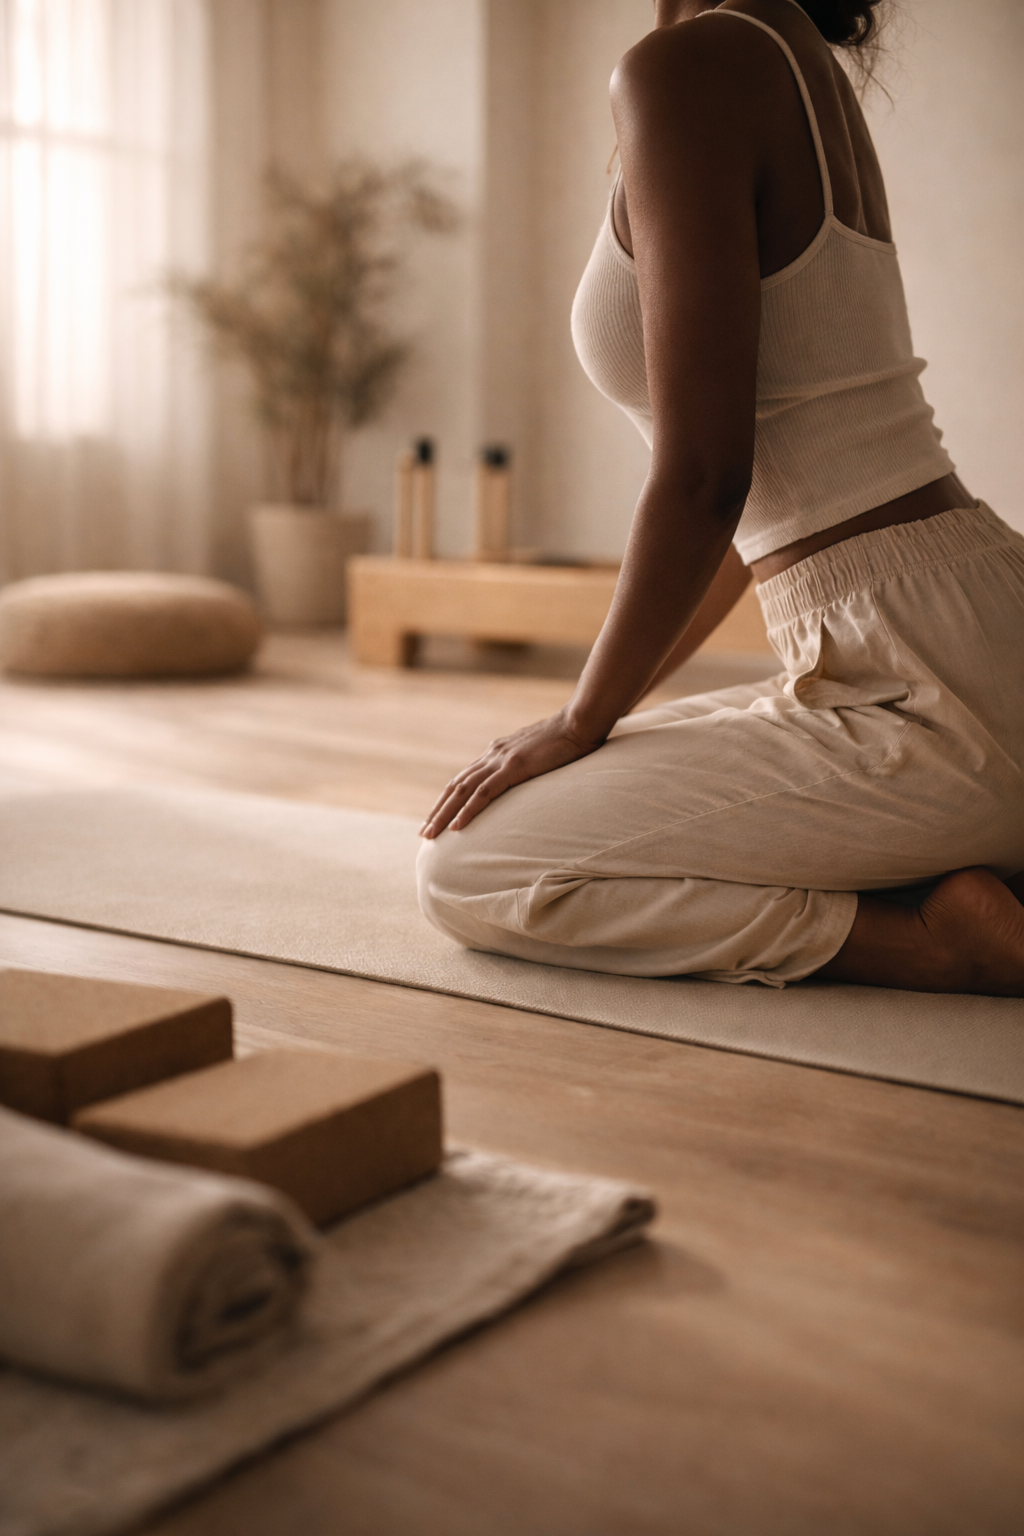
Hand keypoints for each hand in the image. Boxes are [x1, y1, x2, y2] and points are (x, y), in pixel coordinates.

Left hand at [420, 709, 600, 837]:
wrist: (580, 723)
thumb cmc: (567, 739)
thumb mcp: (539, 754)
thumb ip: (525, 765)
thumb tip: (523, 778)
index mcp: (496, 752)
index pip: (464, 779)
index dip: (448, 799)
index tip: (438, 818)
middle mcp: (492, 755)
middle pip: (455, 786)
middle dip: (438, 811)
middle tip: (425, 834)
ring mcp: (501, 760)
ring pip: (462, 791)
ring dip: (444, 814)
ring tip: (431, 835)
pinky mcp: (514, 767)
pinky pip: (483, 793)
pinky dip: (467, 811)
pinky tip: (456, 827)